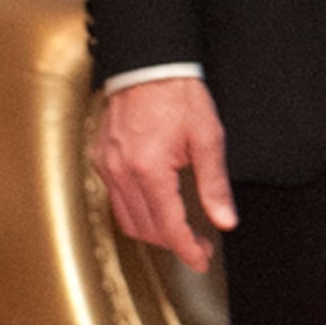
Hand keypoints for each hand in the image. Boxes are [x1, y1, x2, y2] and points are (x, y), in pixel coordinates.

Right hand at [92, 76, 236, 270]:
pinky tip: (156, 207)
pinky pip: (115, 198)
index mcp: (149, 170)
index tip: (201, 259)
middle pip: (144, 228)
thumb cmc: (179, 95)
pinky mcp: (101, 159)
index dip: (186, 249)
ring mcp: (107, 166)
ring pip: (125, 217)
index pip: (168, 226)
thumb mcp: (208, 138)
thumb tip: (224, 220)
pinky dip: (136, 211)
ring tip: (181, 230)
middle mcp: (121, 172)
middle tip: (199, 245)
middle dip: (172, 243)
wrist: (148, 65)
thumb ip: (214, 184)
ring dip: (153, 231)